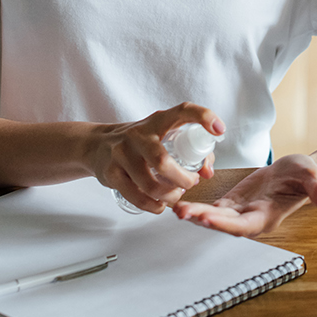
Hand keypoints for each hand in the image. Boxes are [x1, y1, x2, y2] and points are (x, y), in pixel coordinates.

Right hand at [89, 103, 223, 214]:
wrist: (98, 146)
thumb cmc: (140, 141)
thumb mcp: (162, 135)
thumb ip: (189, 150)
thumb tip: (207, 172)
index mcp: (158, 121)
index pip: (183, 111)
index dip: (203, 117)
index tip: (219, 130)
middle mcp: (138, 134)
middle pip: (163, 161)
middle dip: (183, 179)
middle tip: (191, 183)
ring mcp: (121, 154)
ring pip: (150, 184)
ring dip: (169, 196)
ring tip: (175, 196)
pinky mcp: (111, 173)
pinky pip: (136, 196)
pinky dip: (152, 205)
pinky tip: (159, 205)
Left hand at [174, 154, 316, 235]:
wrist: (299, 172)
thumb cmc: (306, 174)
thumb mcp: (313, 177)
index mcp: (267, 216)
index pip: (243, 225)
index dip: (224, 224)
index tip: (207, 219)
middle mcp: (250, 219)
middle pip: (223, 223)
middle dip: (202, 219)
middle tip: (182, 212)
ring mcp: (240, 212)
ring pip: (214, 216)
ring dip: (196, 214)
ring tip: (175, 208)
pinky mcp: (233, 203)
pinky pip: (212, 207)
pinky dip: (197, 206)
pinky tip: (180, 201)